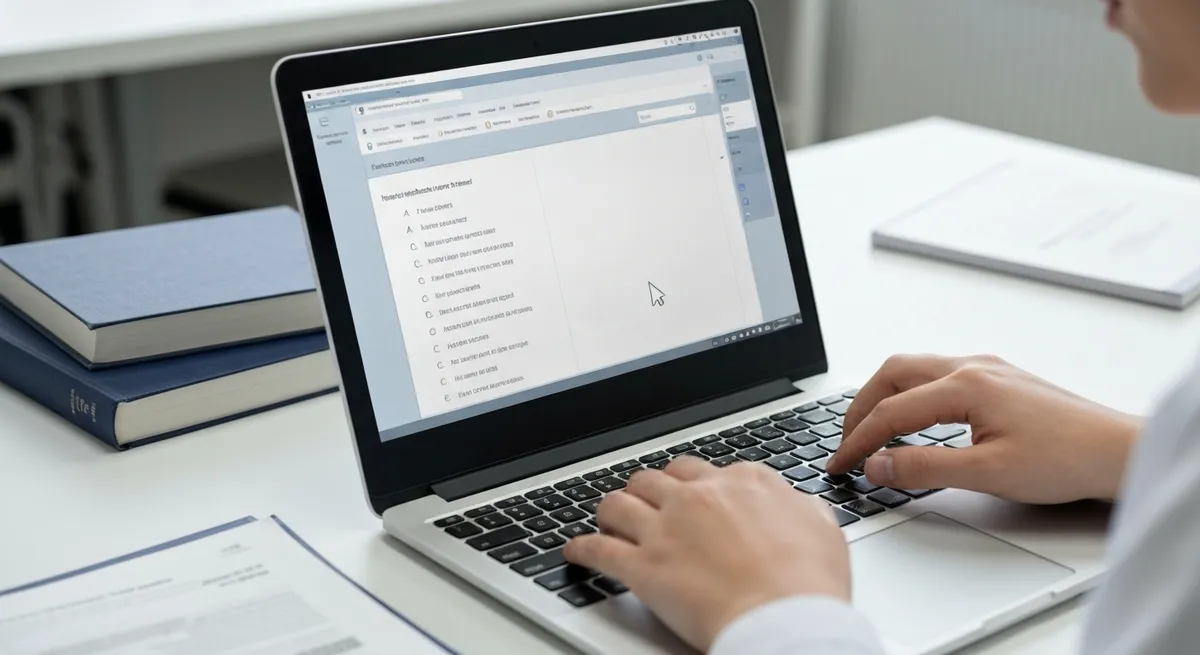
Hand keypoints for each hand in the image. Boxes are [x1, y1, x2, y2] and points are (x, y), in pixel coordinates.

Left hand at [564, 458, 849, 650]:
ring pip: (620, 503)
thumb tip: (797, 503)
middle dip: (648, 490)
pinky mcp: (643, 566)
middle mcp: (700, 497)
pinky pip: (599, 550)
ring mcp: (667, 529)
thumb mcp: (823, 529)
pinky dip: (581, 549)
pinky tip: (576, 552)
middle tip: (646, 504)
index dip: (692, 483)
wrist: (785, 619)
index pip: (704, 470)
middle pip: (656, 479)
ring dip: (612, 510)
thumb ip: (802, 508)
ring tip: (608, 519)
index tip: (689, 494)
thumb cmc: (808, 583)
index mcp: (743, 483)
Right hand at [828, 354, 1142, 502]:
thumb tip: (878, 465)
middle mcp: (972, 366)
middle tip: (845, 441)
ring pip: (915, 369)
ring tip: (869, 428)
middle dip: (861, 407)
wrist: (1117, 452)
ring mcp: (987, 368)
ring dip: (884, 396)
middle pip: (893, 373)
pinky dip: (910, 394)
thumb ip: (924, 467)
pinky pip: (937, 375)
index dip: (858, 440)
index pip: (891, 411)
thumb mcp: (987, 473)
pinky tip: (913, 417)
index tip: (839, 464)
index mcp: (965, 385)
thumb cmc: (1065, 459)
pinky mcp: (999, 378)